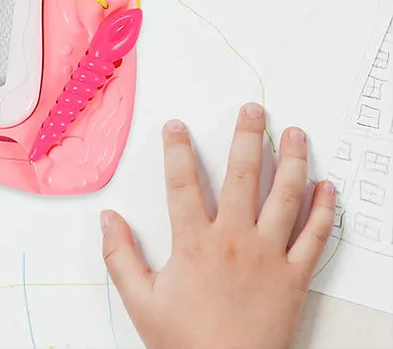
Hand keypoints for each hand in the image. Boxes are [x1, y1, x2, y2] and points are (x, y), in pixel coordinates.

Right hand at [101, 104, 334, 348]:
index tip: (177, 126)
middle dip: (248, 137)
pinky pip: (314, 238)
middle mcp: (234, 240)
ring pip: (284, 198)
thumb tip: (108, 219)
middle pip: (242, 176)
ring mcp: (269, 256)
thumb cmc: (187, 344)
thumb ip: (120, 257)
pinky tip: (327, 188)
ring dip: (292, 161)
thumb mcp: (141, 301)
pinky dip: (324, 211)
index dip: (177, 150)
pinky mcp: (295, 278)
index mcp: (194, 242)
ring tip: (296, 134)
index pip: (182, 182)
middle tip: (254, 110)